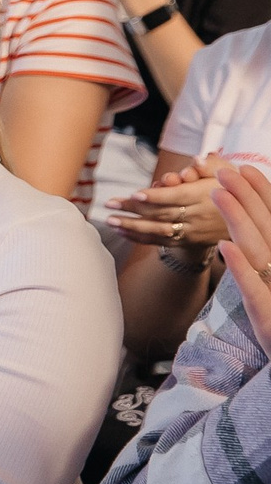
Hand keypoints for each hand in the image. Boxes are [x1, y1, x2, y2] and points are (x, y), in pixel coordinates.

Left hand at [110, 159, 230, 252]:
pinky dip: (140, 238)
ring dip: (132, 226)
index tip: (135, 193)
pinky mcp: (187, 241)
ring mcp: (191, 232)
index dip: (155, 196)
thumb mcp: (226, 172)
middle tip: (109, 204)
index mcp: (203, 197)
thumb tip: (198, 160)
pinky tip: (122, 233)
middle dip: (134, 209)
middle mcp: (196, 216)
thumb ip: (210, 165)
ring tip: (110, 221)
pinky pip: (161, 241)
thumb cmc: (228, 188)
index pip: (176, 197)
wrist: (243, 217)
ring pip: (158, 230)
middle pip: (161, 213)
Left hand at [211, 163, 270, 351]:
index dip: (260, 194)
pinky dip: (240, 266)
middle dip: (245, 196)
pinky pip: (253, 287)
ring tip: (217, 193)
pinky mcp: (268, 314)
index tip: (244, 169)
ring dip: (238, 219)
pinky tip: (224, 246)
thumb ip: (263, 253)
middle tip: (223, 170)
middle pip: (265, 227)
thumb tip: (239, 235)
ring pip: (257, 248)